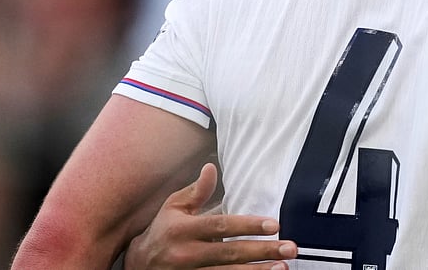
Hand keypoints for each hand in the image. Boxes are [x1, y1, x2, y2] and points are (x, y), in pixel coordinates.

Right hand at [125, 163, 297, 269]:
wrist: (137, 265)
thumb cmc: (162, 231)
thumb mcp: (173, 207)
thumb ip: (196, 191)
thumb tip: (212, 168)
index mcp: (182, 230)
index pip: (220, 227)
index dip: (248, 226)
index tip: (274, 224)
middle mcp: (186, 254)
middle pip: (230, 254)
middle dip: (262, 251)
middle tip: (289, 249)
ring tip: (283, 267)